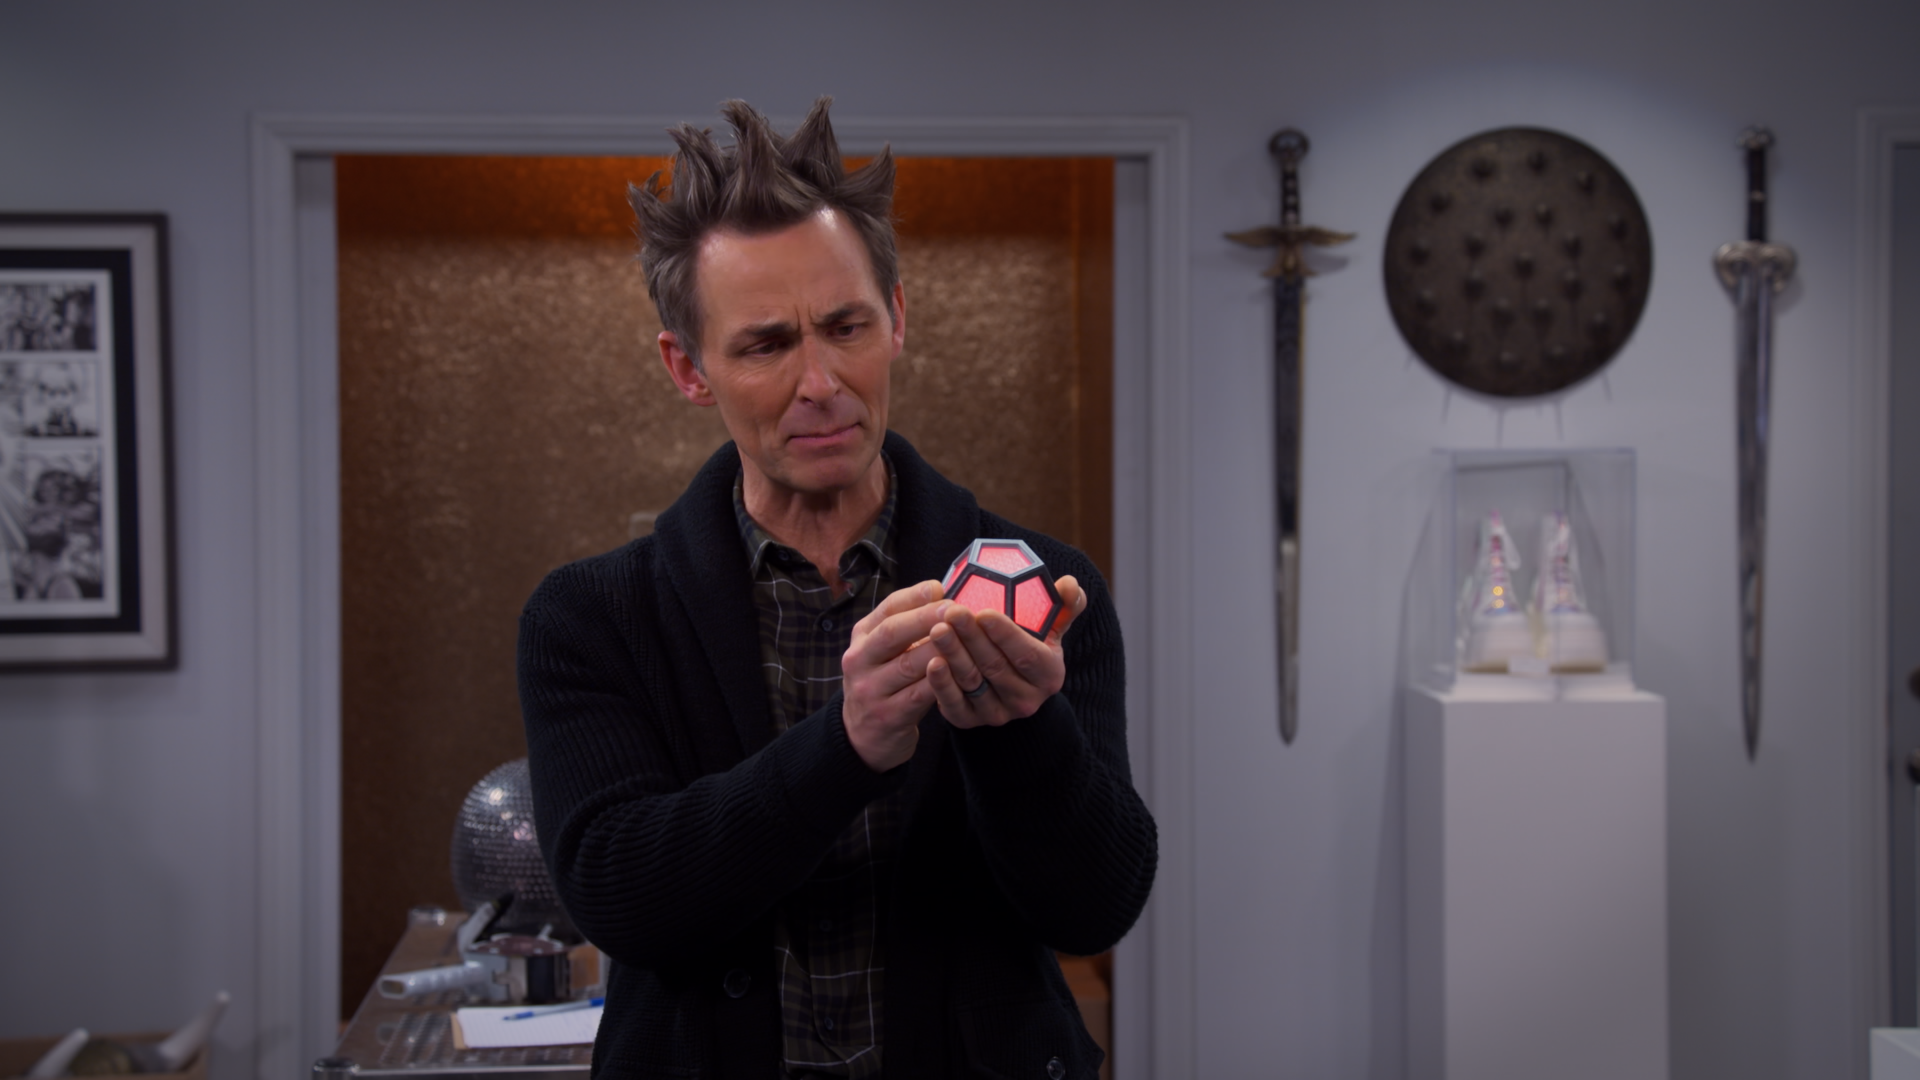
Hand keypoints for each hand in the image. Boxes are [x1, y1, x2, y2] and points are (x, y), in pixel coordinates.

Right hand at [841, 580, 951, 771]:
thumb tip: (939, 591)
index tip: (940, 587)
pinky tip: (960, 672)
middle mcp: (859, 660)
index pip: (886, 609)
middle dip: (926, 618)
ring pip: (908, 665)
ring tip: (964, 637)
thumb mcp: (883, 652)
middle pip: (892, 633)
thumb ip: (906, 625)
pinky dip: (941, 682)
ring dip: (939, 649)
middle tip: (955, 609)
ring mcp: (870, 690)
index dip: (913, 597)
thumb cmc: (883, 684)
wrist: (861, 737)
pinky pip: (919, 695)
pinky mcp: (887, 716)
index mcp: (861, 637)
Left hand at [925, 575, 1088, 728]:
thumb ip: (1065, 605)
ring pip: (972, 681)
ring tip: (937, 629)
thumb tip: (1069, 583)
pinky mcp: (970, 721)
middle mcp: (1026, 700)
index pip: (1027, 654)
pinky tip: (931, 661)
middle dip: (972, 638)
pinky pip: (953, 704)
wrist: (1011, 687)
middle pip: (995, 666)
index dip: (1006, 634)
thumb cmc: (1030, 647)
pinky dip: (941, 683)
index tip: (983, 612)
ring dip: (953, 654)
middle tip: (952, 612)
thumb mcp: (1051, 629)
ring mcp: (997, 713)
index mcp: (1049, 675)